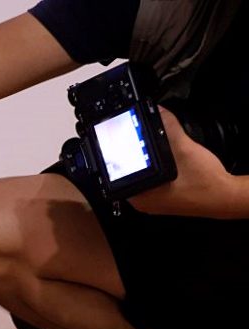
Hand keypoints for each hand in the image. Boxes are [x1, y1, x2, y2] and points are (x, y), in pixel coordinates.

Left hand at [128, 107, 243, 218]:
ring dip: (144, 162)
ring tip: (143, 145)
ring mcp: (152, 203)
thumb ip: (169, 129)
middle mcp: (141, 202)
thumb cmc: (203, 180)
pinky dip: (154, 169)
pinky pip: (151, 182)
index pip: (118, 172)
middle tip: (131, 138)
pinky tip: (160, 158)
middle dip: (130, 155)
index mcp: (138, 196)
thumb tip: (158, 111)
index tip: (119, 139)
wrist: (225, 197)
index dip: (117, 153)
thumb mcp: (184, 149)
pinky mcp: (163, 200)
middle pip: (127, 174)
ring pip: (140, 177)